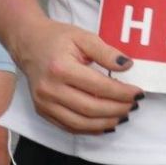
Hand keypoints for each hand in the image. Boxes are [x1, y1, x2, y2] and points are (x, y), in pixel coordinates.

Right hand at [19, 20, 142, 134]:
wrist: (28, 42)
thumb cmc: (56, 38)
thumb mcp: (82, 36)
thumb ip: (105, 51)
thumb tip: (128, 66)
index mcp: (60, 67)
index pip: (98, 86)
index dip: (121, 92)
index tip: (137, 92)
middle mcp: (50, 88)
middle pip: (91, 109)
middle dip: (117, 109)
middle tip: (133, 105)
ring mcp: (44, 103)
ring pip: (82, 123)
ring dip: (107, 122)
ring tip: (123, 115)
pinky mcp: (42, 111)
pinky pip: (71, 127)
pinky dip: (91, 129)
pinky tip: (105, 122)